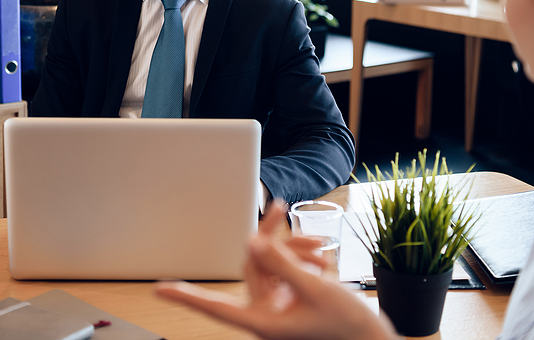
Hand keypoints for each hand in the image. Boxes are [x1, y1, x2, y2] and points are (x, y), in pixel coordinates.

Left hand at [156, 203, 398, 339]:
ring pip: (269, 264)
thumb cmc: (347, 325)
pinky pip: (283, 271)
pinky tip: (322, 260)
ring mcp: (276, 308)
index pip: (216, 307)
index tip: (160, 291)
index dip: (187, 297)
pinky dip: (300, 261)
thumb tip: (250, 242)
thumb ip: (281, 263)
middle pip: (252, 265)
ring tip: (320, 248)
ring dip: (292, 250)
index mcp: (263, 322)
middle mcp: (264, 315)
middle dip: (272, 238)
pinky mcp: (288, 301)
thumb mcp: (314, 288)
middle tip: (282, 207)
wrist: (373, 338)